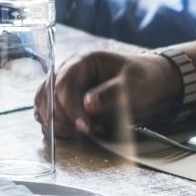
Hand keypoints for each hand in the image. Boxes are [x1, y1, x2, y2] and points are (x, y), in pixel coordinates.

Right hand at [34, 50, 180, 139]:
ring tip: (79, 133)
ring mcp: (66, 86)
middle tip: (84, 132)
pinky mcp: (67, 101)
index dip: (71, 108)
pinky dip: (55, 124)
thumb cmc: (144, 78)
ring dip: (56, 123)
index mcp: (83, 61)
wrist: (151, 82)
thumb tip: (87, 104)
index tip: (85, 127)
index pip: (64, 84)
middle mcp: (68, 72)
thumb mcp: (134, 84)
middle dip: (62, 118)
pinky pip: (50, 112)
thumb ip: (111, 94)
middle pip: (49, 94)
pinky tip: (69, 133)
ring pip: (44, 104)